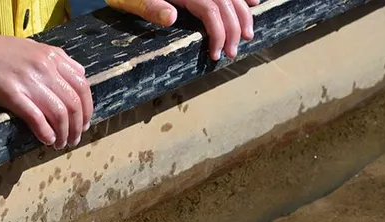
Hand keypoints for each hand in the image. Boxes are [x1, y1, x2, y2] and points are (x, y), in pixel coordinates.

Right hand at [0, 28, 92, 149]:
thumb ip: (48, 63)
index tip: (83, 124)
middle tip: (72, 140)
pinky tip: (45, 141)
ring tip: (59, 145)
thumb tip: (70, 78)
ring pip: (60, 112)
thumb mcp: (25, 49)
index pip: (82, 84)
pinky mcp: (9, 92)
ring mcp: (27, 79)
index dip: (87, 108)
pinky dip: (45, 132)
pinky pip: (36, 117)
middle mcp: (43, 65)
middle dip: (77, 127)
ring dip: (63, 134)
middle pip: (75, 102)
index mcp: (50, 55)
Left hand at [107, 0, 257, 60]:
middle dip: (233, 28)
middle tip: (233, 52)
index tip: (217, 54)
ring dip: (243, 13)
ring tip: (247, 34)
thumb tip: (171, 17)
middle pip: (226, 2)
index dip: (218, 32)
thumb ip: (151, 7)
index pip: (210, 10)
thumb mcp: (132, 1)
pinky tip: (253, 2)